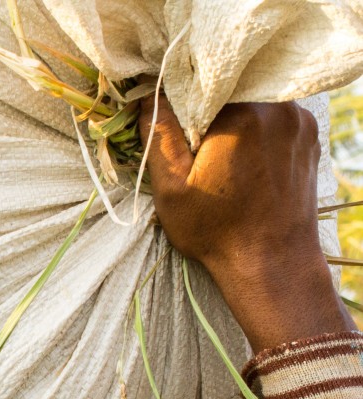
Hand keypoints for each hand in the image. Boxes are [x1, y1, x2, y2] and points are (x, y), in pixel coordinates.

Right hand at [139, 96, 349, 350]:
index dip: (176, 93)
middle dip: (205, 105)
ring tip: (215, 148)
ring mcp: (298, 120)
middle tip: (190, 137)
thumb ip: (158, 134)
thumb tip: (145, 93)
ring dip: (231, 113)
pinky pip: (273, 113)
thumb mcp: (171, 187)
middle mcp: (277, 108)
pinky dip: (254, 124)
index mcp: (241, 115)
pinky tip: (240, 154)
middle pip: (229, 86)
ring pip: (252, 97)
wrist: (273, 261)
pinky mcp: (308, 135)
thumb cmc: (216, 229)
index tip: (163, 115)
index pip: (199, 81)